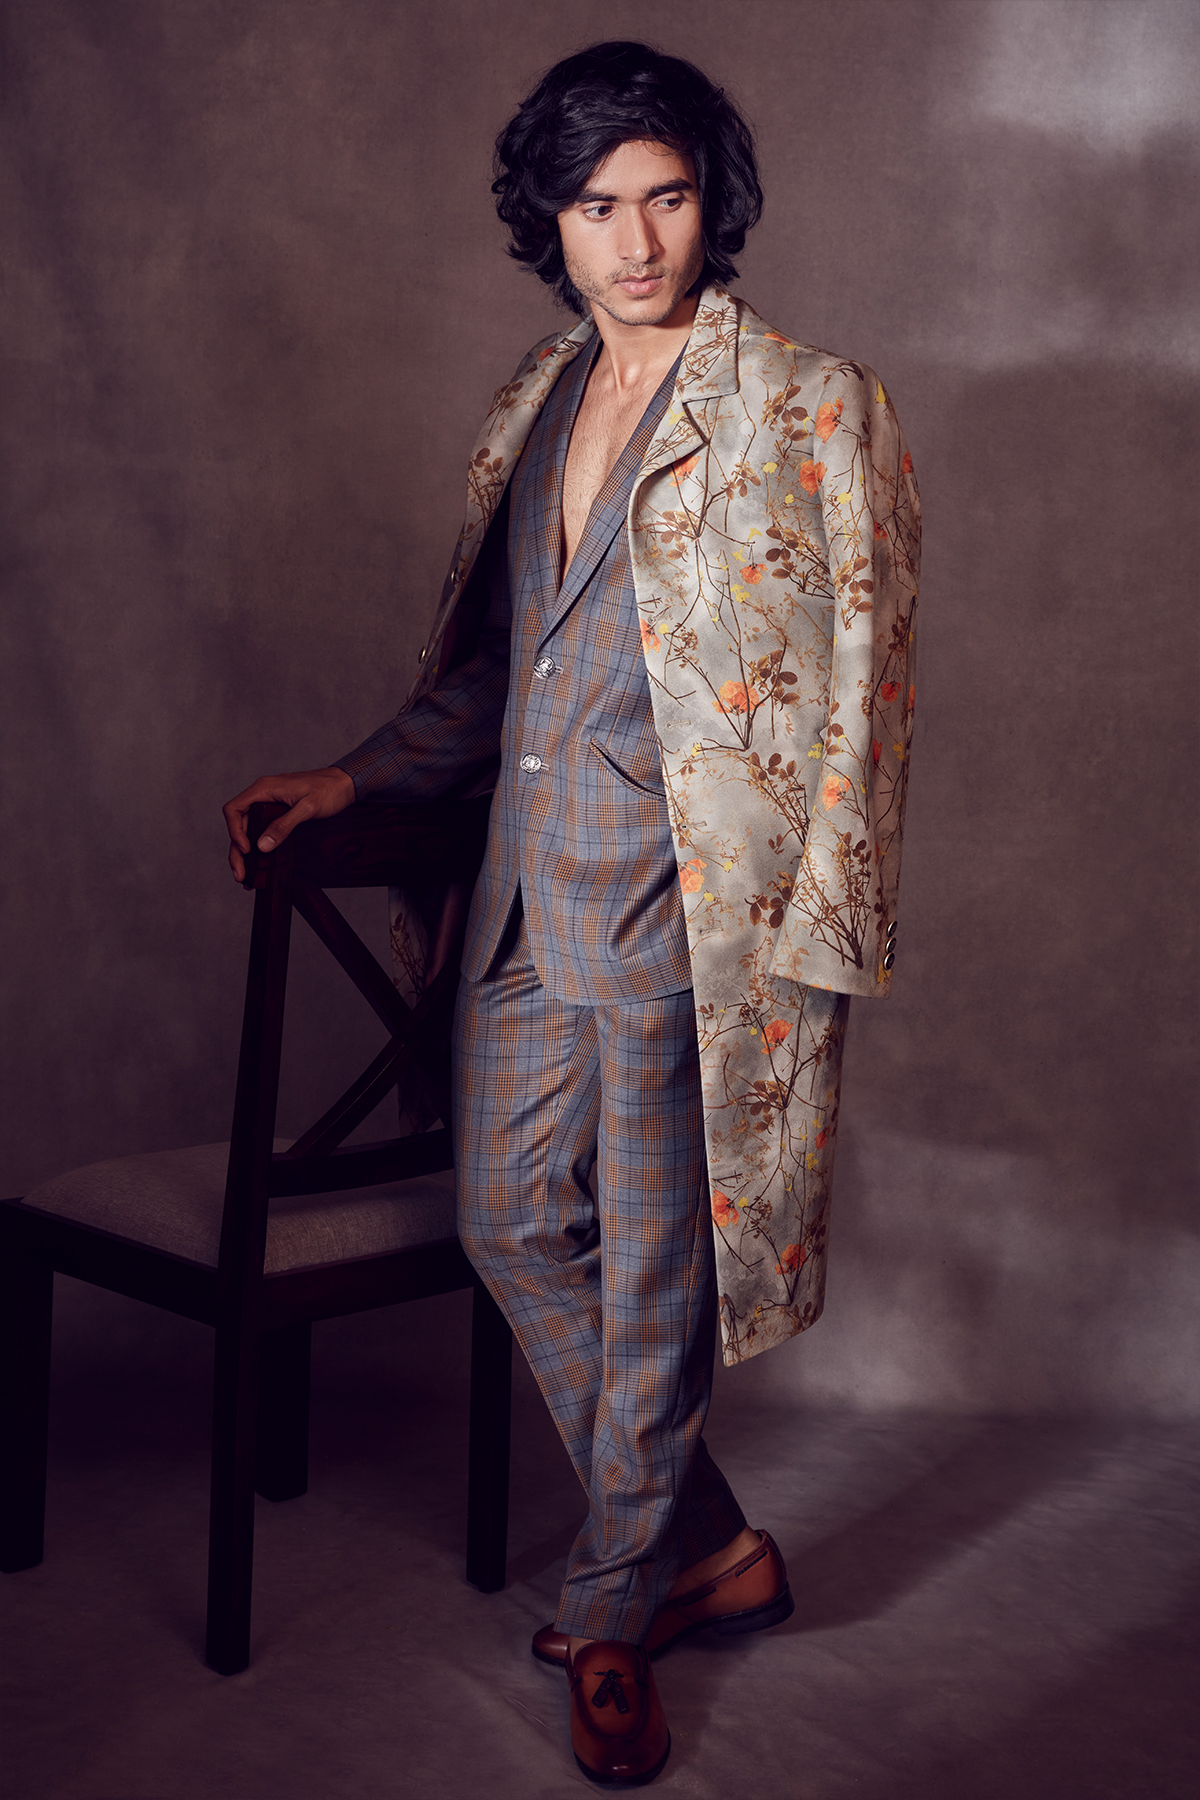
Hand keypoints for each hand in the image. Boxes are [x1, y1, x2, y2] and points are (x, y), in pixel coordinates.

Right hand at [223, 766, 355, 881]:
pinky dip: (256, 844)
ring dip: (243, 851)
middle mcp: (262, 794)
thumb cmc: (328, 790)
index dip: (234, 831)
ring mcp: (268, 802)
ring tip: (245, 876)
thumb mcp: (307, 809)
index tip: (246, 850)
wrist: (345, 783)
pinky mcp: (276, 810)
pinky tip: (257, 861)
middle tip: (240, 875)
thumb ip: (284, 825)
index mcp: (264, 788)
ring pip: (247, 828)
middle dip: (236, 850)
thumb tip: (262, 845)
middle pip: (238, 823)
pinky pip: (259, 827)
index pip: (234, 809)